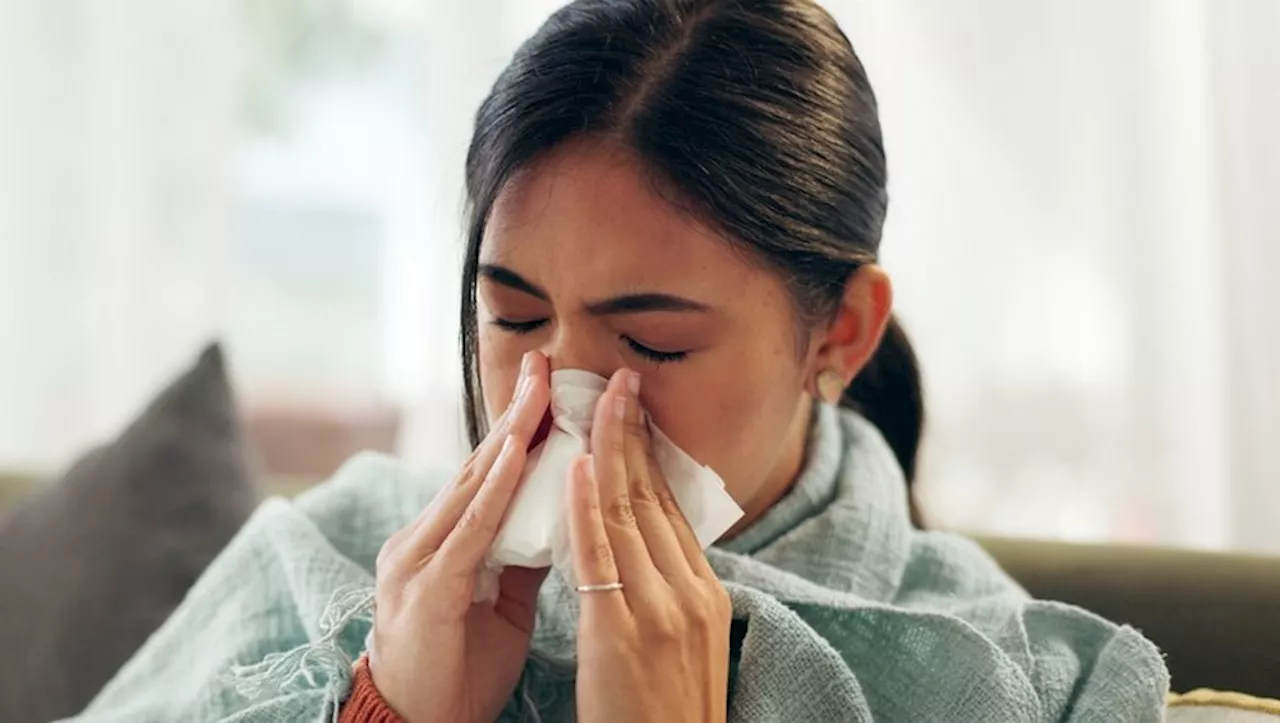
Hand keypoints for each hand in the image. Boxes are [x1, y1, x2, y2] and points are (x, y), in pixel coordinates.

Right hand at [369, 351, 550, 722]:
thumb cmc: (457, 668)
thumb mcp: (501, 603)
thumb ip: (523, 555)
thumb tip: (562, 515)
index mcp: (442, 541)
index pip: (487, 474)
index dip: (519, 429)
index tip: (549, 385)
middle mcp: (423, 538)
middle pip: (478, 465)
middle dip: (515, 413)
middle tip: (545, 363)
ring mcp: (418, 558)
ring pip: (472, 485)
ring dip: (509, 435)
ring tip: (539, 391)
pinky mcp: (426, 587)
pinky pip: (468, 529)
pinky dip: (494, 488)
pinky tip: (515, 453)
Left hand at [568, 368, 731, 722]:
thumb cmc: (665, 711)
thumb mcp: (684, 642)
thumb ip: (668, 590)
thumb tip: (647, 544)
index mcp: (705, 592)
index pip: (671, 508)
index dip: (649, 454)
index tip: (631, 411)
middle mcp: (689, 591)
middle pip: (654, 498)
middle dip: (632, 434)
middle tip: (618, 380)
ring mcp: (660, 609)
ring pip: (629, 513)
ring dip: (609, 451)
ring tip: (595, 400)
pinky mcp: (622, 632)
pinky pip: (602, 555)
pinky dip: (587, 505)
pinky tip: (578, 463)